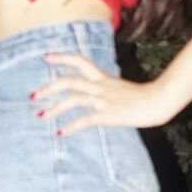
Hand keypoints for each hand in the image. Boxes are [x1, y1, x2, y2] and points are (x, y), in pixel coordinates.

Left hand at [32, 53, 166, 135]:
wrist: (158, 101)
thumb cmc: (144, 96)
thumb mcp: (121, 87)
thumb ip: (106, 88)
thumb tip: (97, 93)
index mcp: (102, 77)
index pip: (79, 61)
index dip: (61, 58)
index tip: (46, 58)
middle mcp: (99, 86)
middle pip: (68, 81)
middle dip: (48, 88)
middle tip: (33, 96)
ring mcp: (102, 100)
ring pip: (72, 100)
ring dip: (54, 108)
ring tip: (41, 116)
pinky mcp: (107, 115)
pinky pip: (84, 120)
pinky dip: (70, 127)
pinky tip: (60, 133)